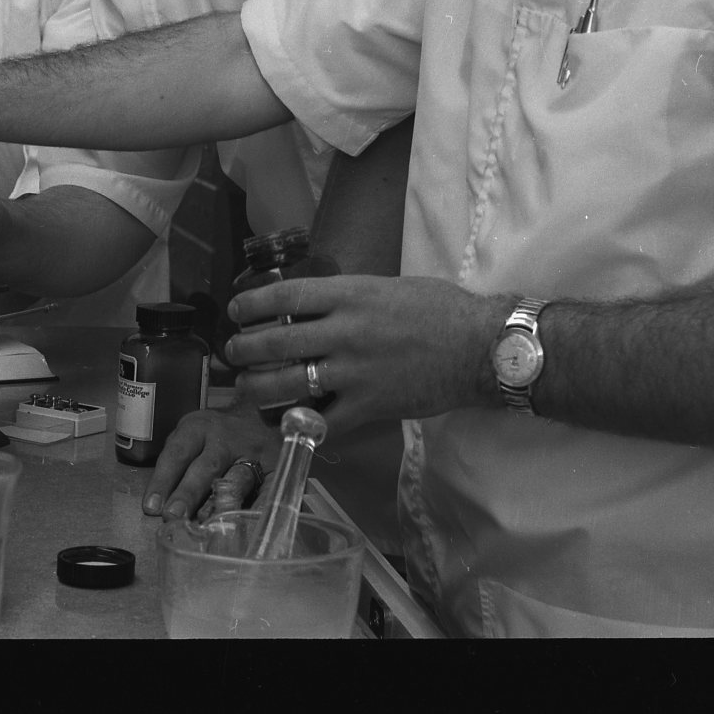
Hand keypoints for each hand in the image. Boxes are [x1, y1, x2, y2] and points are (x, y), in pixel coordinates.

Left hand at [142, 405, 282, 521]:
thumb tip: (156, 507)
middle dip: (188, 493)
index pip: (177, 453)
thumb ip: (176, 466)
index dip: (163, 480)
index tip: (152, 507)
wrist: (260, 413)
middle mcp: (226, 438)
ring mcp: (253, 452)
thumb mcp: (191, 436)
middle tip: (174, 516)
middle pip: (206, 466)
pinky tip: (250, 525)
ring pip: (238, 478)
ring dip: (222, 503)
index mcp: (199, 428)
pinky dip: (259, 509)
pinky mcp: (275, 467)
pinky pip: (268, 490)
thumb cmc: (216, 434)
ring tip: (210, 524)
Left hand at [224, 274, 508, 433]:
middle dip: (244, 349)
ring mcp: (354, 372)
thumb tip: (316, 307)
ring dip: (258, 388)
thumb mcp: (388, 287)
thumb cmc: (440, 309)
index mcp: (349, 295)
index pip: (285, 296)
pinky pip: (323, 422)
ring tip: (246, 389)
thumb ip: (350, 298)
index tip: (236, 309)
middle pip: (275, 341)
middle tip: (233, 352)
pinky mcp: (368, 406)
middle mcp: (344, 332)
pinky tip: (286, 425)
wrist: (480, 347)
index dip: (252, 304)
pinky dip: (300, 426)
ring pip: (287, 383)